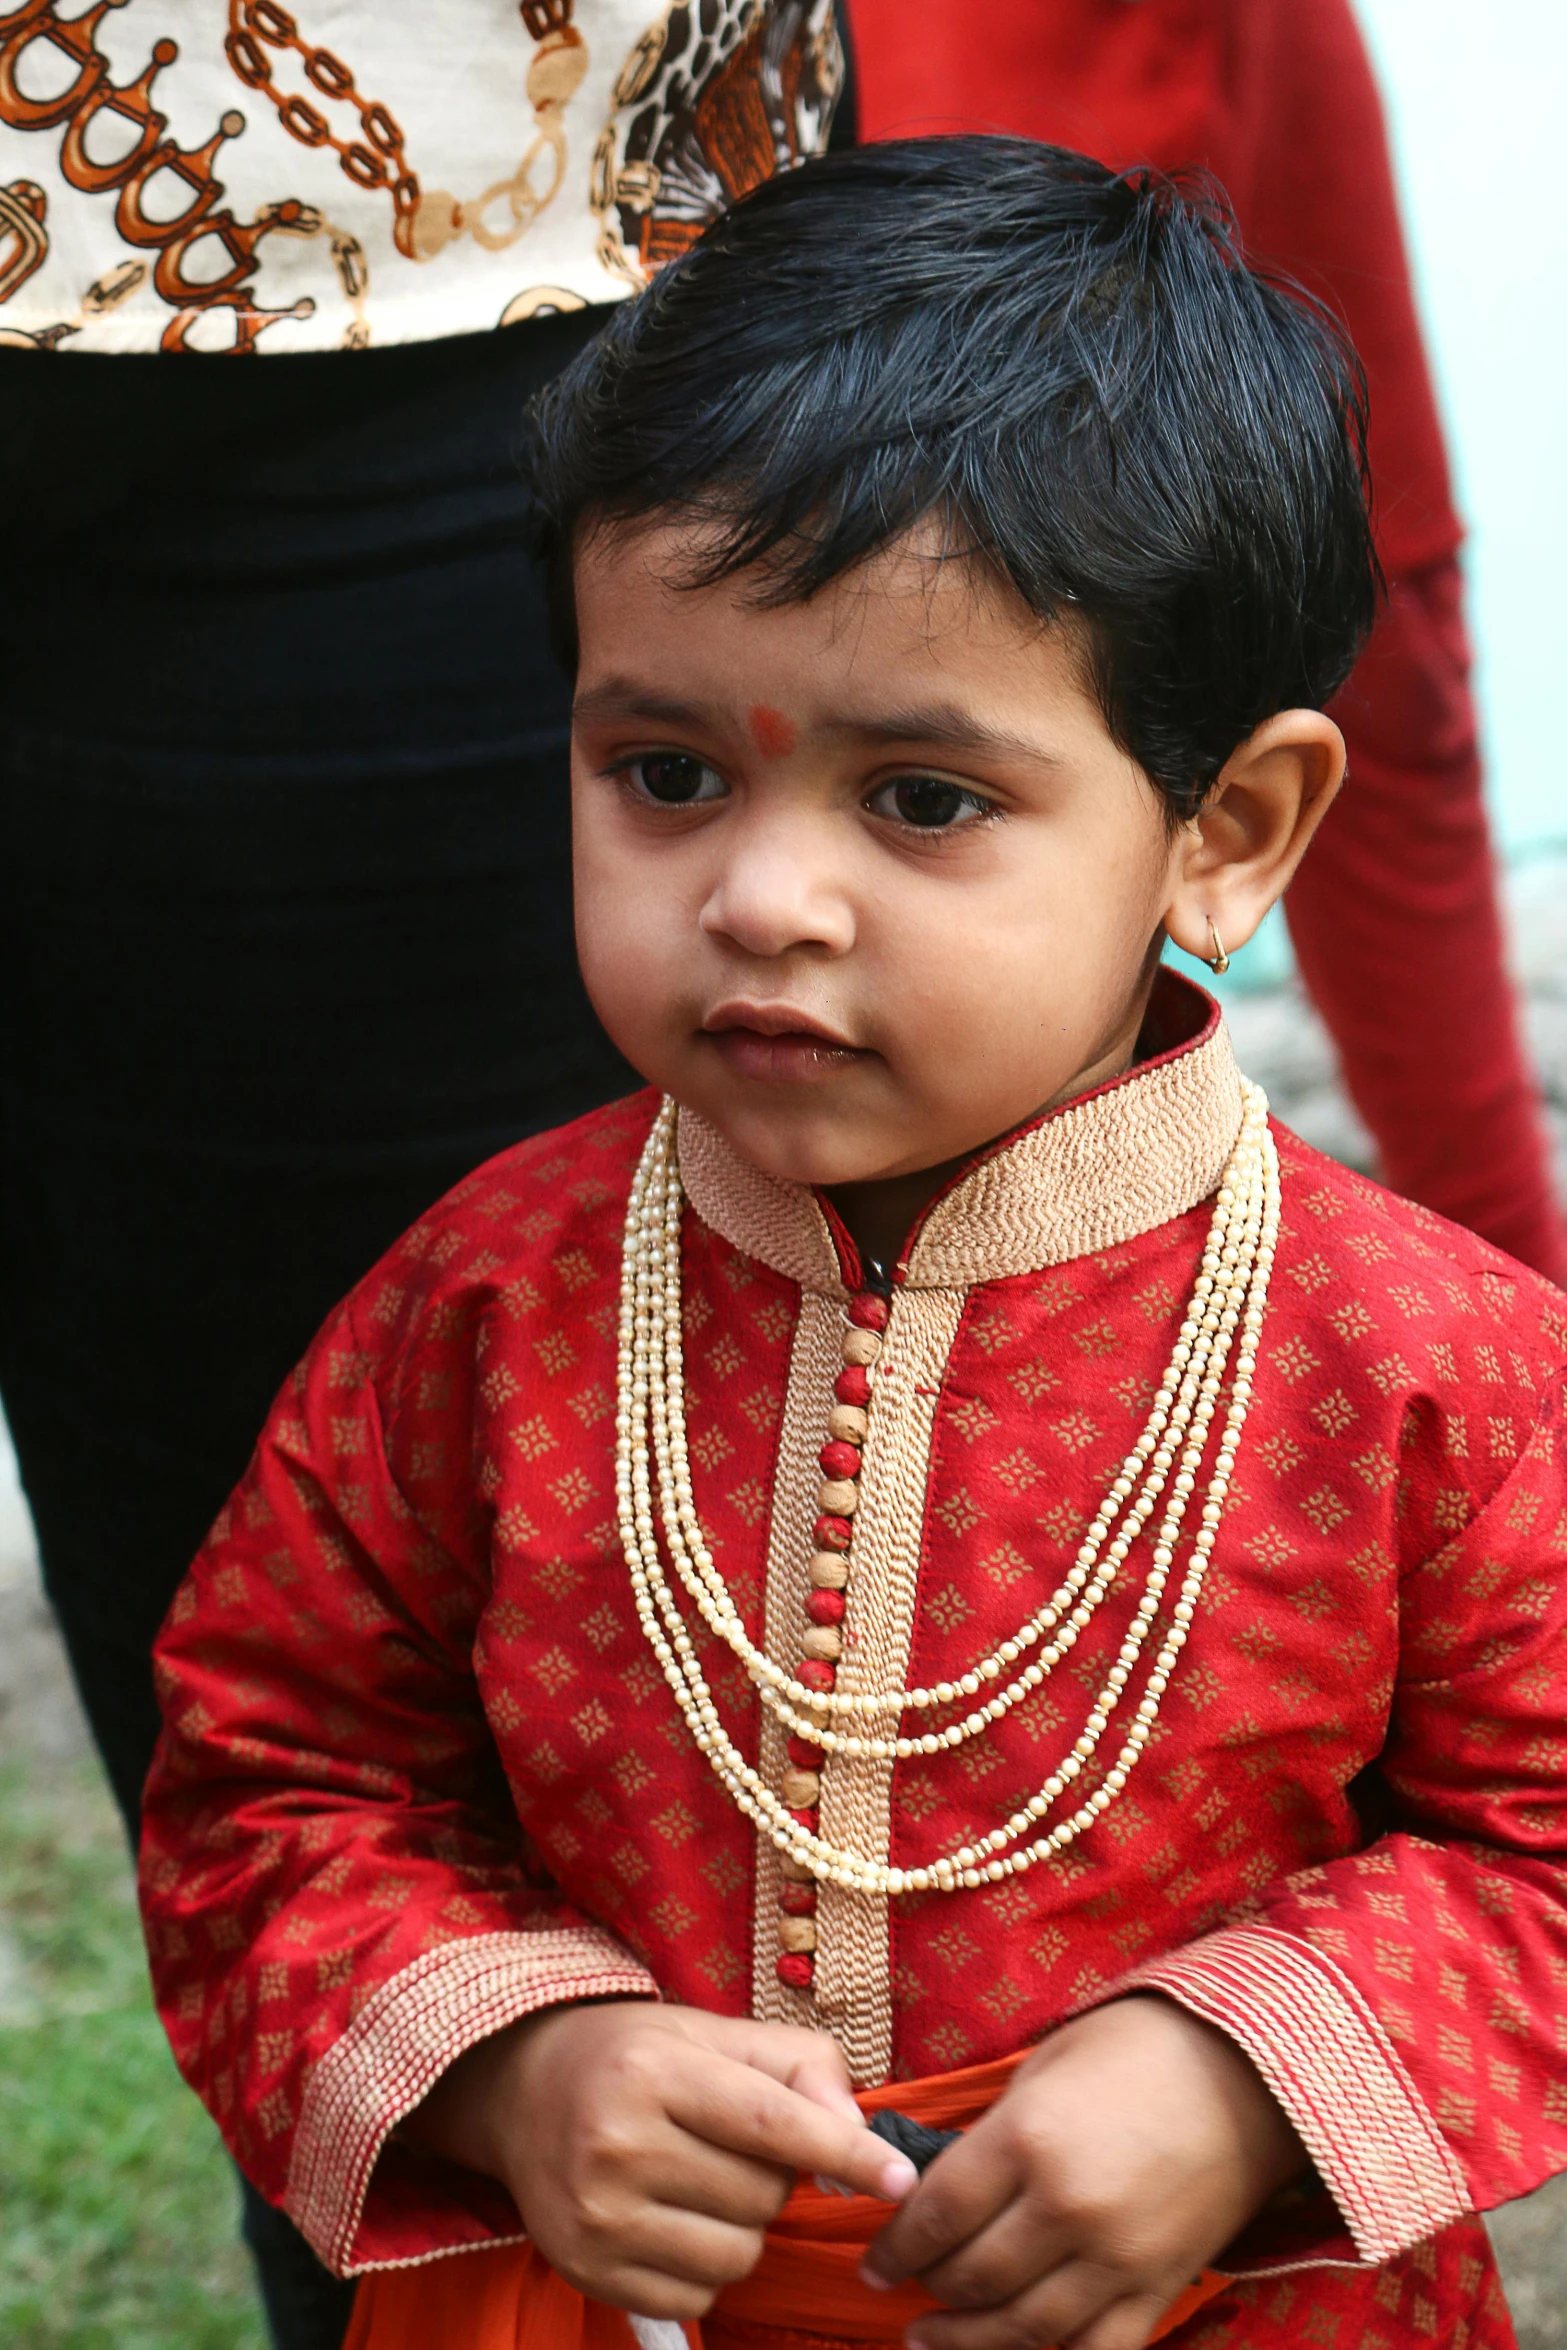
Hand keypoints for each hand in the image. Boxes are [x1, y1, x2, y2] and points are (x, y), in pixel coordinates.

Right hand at [404, 2000, 916, 2317]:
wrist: (525, 2091)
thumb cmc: (640, 2057)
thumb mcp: (716, 2033)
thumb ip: (801, 2068)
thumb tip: (857, 2135)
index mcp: (655, 2073)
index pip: (770, 2124)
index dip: (843, 2153)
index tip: (899, 2177)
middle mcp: (618, 2145)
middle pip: (760, 2197)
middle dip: (772, 2177)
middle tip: (731, 2143)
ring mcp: (596, 2217)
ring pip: (736, 2256)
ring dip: (743, 2227)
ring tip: (701, 2181)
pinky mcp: (586, 2270)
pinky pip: (696, 2298)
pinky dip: (705, 2268)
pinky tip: (672, 2220)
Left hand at [861, 1996, 1306, 2349]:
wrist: (1246, 2071)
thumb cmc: (1136, 2050)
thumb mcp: (1045, 2068)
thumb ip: (993, 2133)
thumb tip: (939, 2181)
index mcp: (1028, 2140)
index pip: (937, 2215)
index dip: (895, 2247)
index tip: (873, 2262)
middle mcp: (1066, 2208)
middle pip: (971, 2278)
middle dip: (927, 2289)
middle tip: (904, 2288)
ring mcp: (1116, 2258)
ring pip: (1022, 2329)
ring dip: (967, 2341)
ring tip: (931, 2341)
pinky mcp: (1159, 2288)